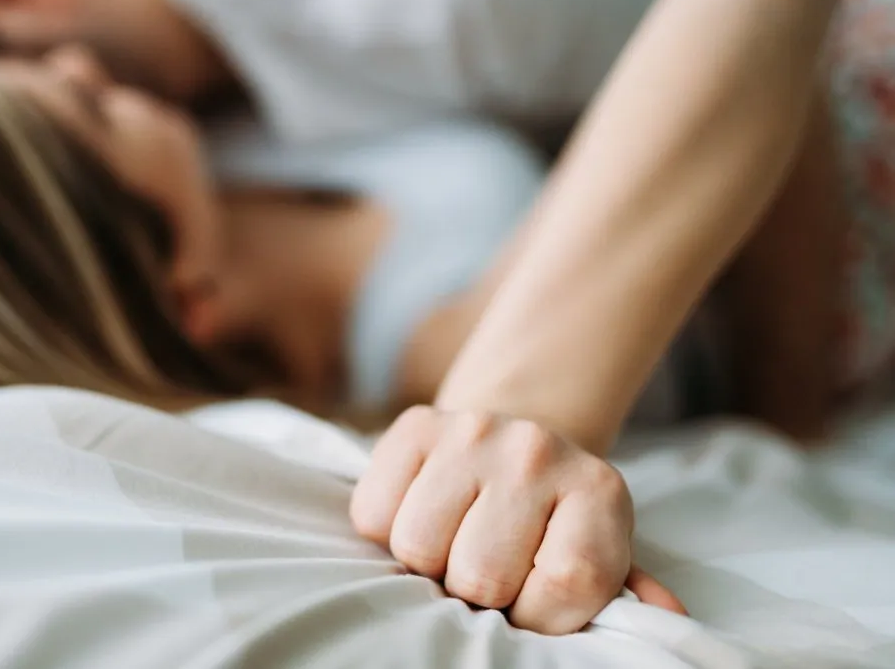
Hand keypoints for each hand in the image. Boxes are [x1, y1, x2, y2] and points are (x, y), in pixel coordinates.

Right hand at [349, 406, 685, 634]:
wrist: (512, 434)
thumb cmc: (553, 517)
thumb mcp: (598, 551)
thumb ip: (621, 591)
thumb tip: (667, 618)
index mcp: (598, 490)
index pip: (565, 584)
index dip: (537, 615)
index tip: (531, 602)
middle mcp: (537, 452)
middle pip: (480, 574)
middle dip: (476, 590)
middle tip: (488, 568)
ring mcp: (473, 432)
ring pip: (418, 546)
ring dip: (427, 562)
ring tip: (454, 541)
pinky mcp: (416, 425)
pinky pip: (374, 513)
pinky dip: (387, 527)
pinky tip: (421, 510)